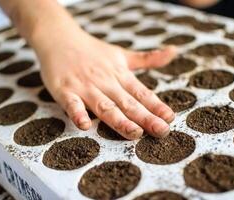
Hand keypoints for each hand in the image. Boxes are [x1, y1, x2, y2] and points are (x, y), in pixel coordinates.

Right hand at [32, 21, 175, 139]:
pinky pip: (72, 104)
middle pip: (128, 103)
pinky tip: (85, 125)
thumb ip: (147, 59)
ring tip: (135, 133)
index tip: (170, 117)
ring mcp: (85, 86)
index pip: (141, 93)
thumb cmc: (93, 51)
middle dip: (146, 118)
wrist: (60, 37)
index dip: (156, 105)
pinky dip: (78, 113)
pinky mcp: (64, 89)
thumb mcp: (122, 55)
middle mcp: (105, 81)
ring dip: (120, 120)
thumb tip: (173, 52)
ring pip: (105, 106)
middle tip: (162, 131)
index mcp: (120, 75)